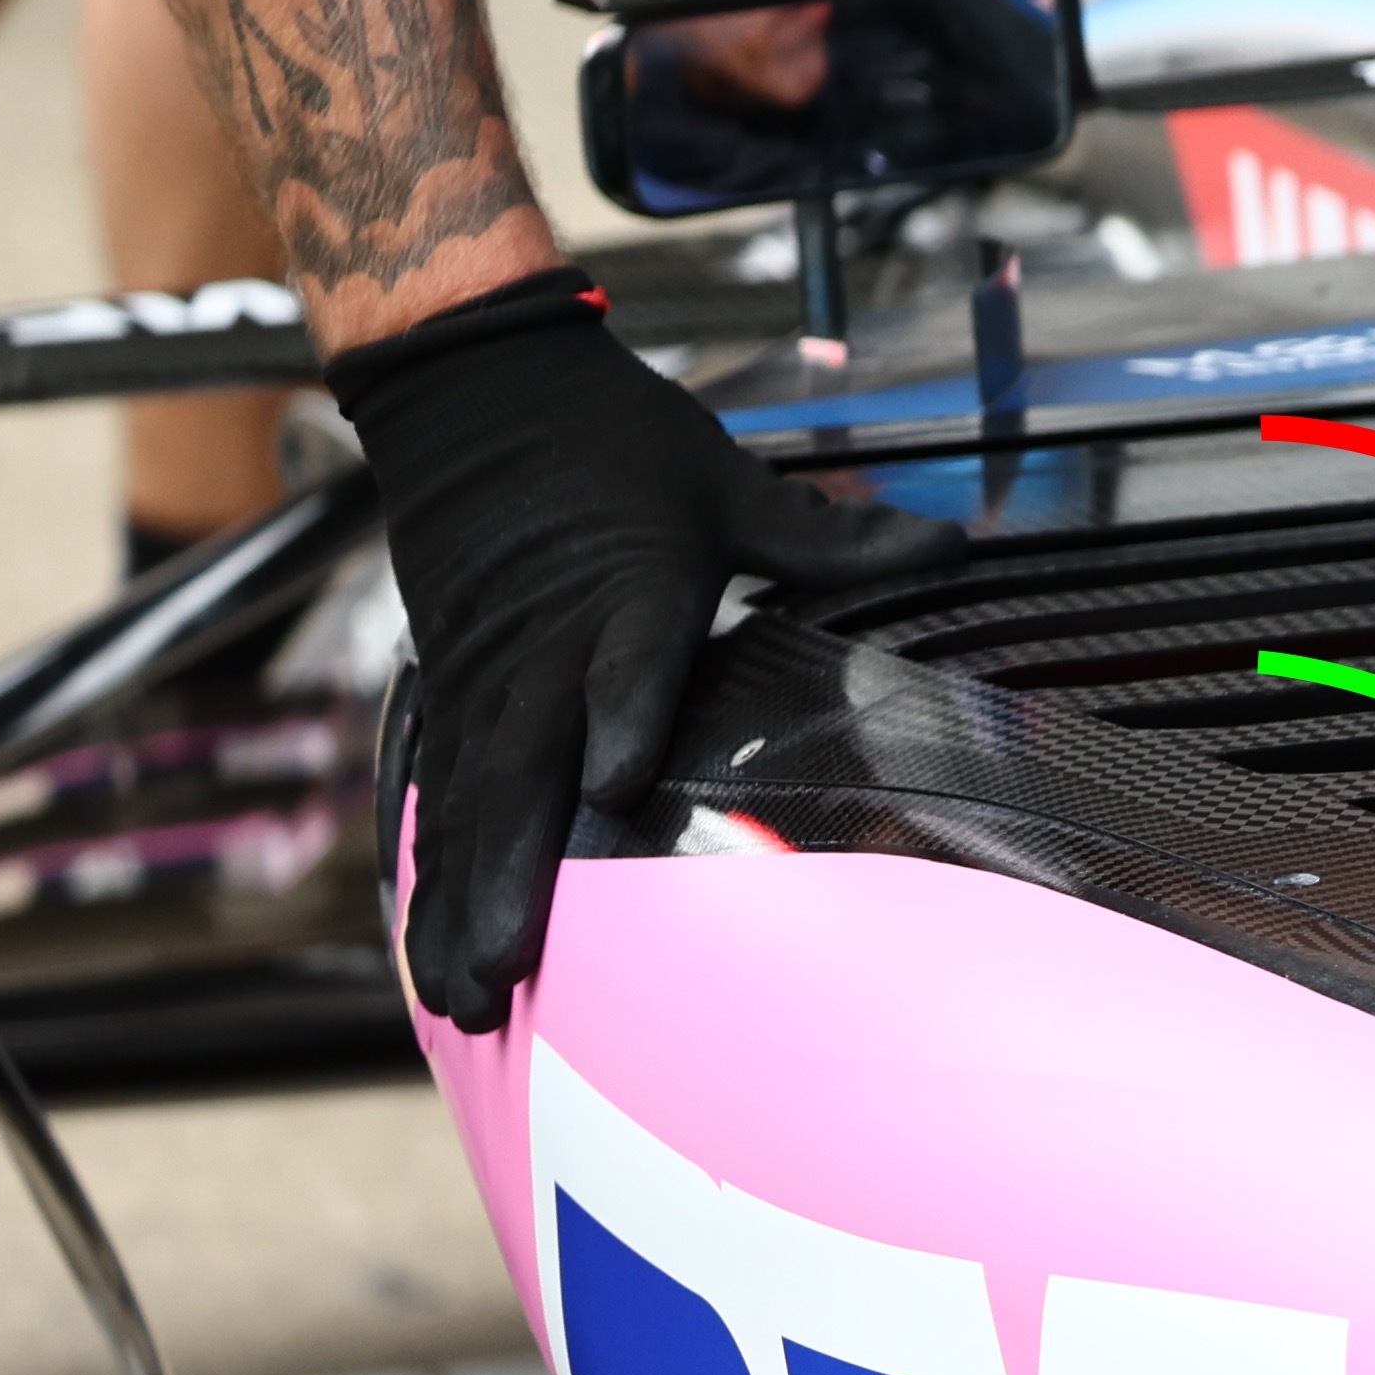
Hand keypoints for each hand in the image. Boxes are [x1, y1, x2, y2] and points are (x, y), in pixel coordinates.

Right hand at [328, 273, 957, 1030]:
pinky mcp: (449, 689)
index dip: (622, 714)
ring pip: (470, 802)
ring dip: (462, 898)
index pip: (627, 658)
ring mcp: (486, 675)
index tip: (613, 781)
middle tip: (506, 972)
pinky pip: (438, 791)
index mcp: (623, 589)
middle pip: (523, 768)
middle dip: (511, 874)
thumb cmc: (607, 438)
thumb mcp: (724, 480)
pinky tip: (427, 941)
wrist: (469, 383)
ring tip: (463, 991)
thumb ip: (829, 536)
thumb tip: (948, 546)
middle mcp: (541, 647)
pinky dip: (432, 866)